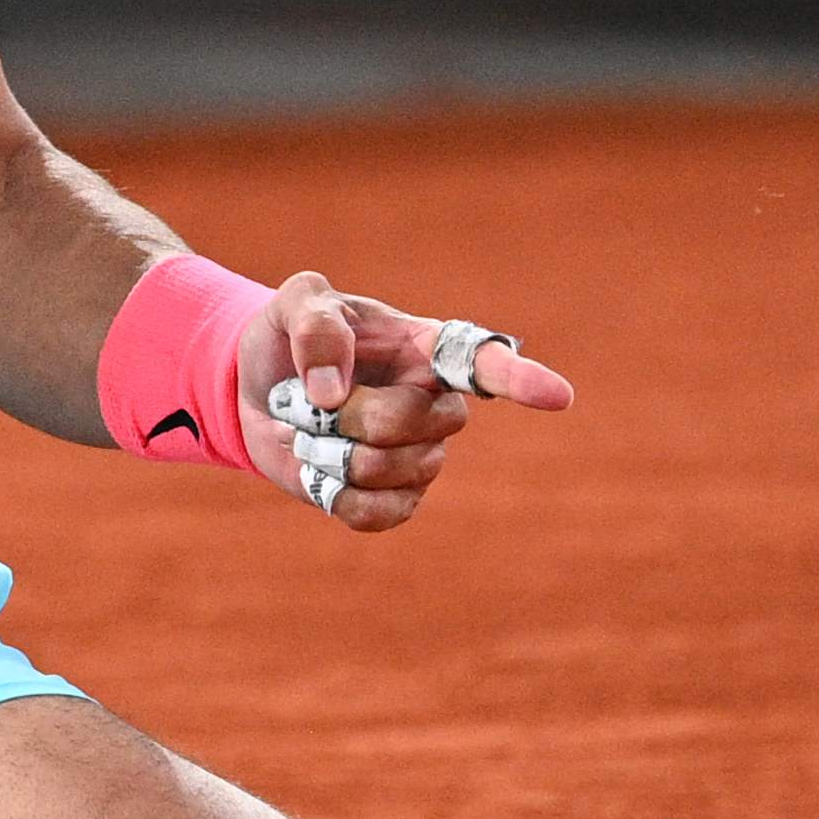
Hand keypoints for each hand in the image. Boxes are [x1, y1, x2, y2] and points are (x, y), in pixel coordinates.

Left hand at [231, 274, 573, 532]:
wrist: (259, 392)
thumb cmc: (289, 338)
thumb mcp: (293, 305)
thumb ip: (315, 328)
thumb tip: (332, 393)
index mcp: (426, 349)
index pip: (485, 364)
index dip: (521, 380)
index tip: (558, 397)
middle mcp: (436, 404)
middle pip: (416, 423)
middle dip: (349, 414)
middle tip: (308, 398)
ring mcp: (420, 455)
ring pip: (387, 471)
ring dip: (327, 450)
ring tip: (307, 428)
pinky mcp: (394, 499)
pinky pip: (373, 514)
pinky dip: (329, 492)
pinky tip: (317, 467)